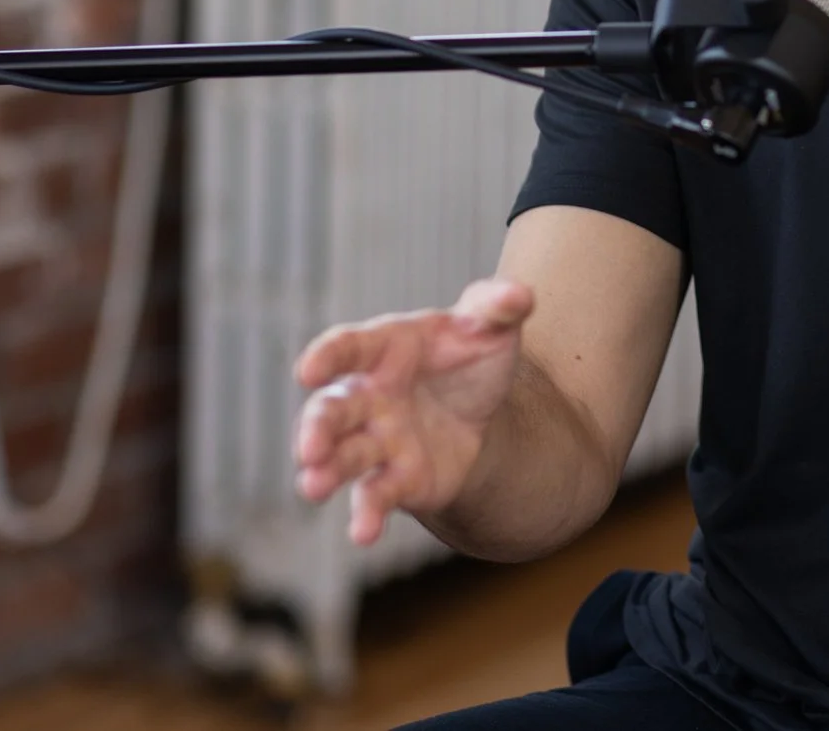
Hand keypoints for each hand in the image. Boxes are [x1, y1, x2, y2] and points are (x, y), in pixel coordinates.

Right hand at [293, 278, 534, 544]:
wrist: (484, 410)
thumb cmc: (472, 356)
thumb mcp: (491, 326)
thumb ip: (499, 307)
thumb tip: (522, 294)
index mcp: (385, 348)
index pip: (348, 347)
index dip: (327, 356)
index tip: (307, 370)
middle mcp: (370, 395)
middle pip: (333, 410)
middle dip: (317, 428)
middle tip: (308, 449)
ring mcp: (378, 439)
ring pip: (344, 457)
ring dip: (327, 472)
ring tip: (312, 487)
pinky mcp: (396, 478)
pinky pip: (376, 495)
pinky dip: (367, 514)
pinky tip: (363, 534)